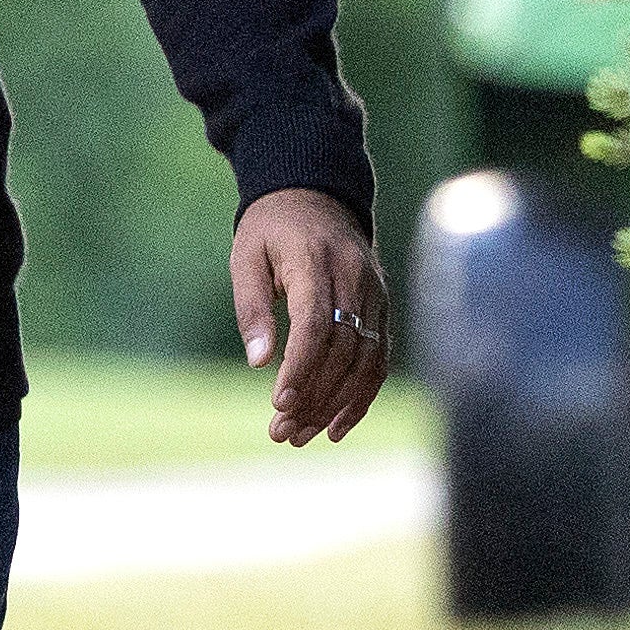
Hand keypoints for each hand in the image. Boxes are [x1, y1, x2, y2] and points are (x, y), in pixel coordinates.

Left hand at [232, 186, 391, 445]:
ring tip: (301, 435)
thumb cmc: (272, 230)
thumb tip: (259, 363)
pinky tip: (337, 426)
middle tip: (281, 432)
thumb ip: (252, 307)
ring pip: (365, 359)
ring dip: (336, 404)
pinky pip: (379, 356)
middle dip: (314, 397)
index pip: (317, 323)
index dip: (301, 367)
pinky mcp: (382, 306)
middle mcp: (355, 278)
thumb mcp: (246, 256)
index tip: (279, 403)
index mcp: (316, 261)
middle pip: (343, 349)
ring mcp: (374, 292)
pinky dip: (362, 395)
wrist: (317, 195)